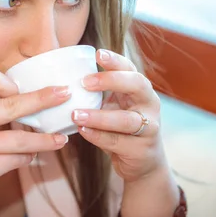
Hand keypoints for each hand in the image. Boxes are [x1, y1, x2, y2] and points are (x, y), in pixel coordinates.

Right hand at [0, 70, 70, 216]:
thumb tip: (16, 92)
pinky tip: (34, 155)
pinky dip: (28, 156)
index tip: (22, 90)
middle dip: (43, 99)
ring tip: (61, 139)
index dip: (11, 84)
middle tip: (65, 94)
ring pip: (20, 138)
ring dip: (45, 138)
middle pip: (11, 105)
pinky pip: (15, 159)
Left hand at [72, 49, 167, 182]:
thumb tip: (65, 77)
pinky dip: (98, 136)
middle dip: (111, 81)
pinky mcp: (142, 149)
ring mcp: (149, 127)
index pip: (131, 68)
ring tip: (75, 114)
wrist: (143, 162)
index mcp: (141, 89)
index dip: (115, 60)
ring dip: (99, 116)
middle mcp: (149, 104)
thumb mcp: (115, 105)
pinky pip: (117, 141)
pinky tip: (82, 131)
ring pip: (126, 119)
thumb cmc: (122, 128)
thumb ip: (99, 93)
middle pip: (136, 85)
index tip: (97, 54)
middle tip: (84, 82)